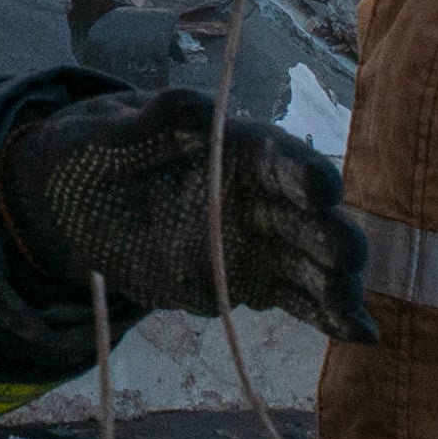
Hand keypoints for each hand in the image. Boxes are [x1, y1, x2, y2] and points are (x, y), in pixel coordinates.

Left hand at [0, 87, 374, 340]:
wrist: (77, 207)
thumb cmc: (92, 156)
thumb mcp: (107, 133)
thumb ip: (150, 123)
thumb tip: (193, 104)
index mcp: (232, 148)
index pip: (276, 156)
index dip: (300, 170)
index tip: (322, 188)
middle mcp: (258, 194)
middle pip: (306, 214)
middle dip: (331, 232)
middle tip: (350, 256)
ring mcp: (259, 242)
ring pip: (309, 261)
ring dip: (335, 282)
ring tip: (352, 306)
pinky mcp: (251, 281)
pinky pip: (296, 297)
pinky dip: (326, 314)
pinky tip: (360, 334)